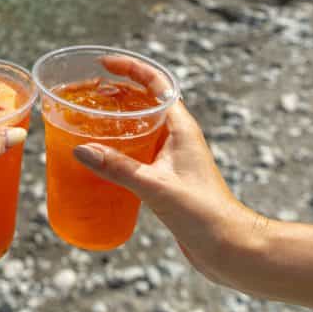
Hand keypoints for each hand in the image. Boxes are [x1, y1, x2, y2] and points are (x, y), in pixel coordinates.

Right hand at [73, 56, 256, 285]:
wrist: (230, 248)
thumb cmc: (205, 214)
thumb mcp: (157, 187)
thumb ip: (119, 168)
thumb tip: (82, 149)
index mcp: (181, 127)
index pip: (156, 82)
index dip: (130, 68)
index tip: (103, 63)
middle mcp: (177, 136)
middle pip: (145, 100)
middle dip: (117, 91)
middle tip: (87, 93)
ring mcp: (172, 156)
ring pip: (140, 125)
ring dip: (117, 119)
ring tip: (87, 120)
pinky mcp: (166, 177)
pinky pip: (138, 150)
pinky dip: (118, 147)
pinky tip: (99, 160)